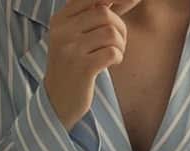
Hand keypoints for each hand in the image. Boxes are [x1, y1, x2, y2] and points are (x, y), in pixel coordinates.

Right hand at [44, 0, 126, 131]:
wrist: (57, 101)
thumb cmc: (73, 67)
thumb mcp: (76, 37)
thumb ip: (95, 16)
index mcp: (61, 19)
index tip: (132, 0)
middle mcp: (63, 31)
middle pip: (104, 13)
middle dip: (120, 28)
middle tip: (118, 43)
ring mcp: (71, 50)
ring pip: (110, 33)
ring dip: (120, 45)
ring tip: (115, 55)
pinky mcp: (82, 68)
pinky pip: (112, 52)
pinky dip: (118, 57)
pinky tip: (112, 63)